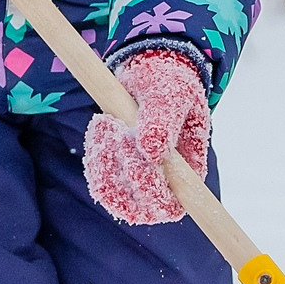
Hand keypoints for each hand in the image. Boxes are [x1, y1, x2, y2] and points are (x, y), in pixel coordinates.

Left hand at [82, 50, 209, 226]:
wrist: (149, 75)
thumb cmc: (168, 82)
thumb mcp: (169, 93)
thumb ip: (163, 120)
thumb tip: (153, 152)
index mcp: (189, 171)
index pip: (174, 205)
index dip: (155, 196)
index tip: (142, 161)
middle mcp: (165, 185)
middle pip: (143, 208)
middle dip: (125, 173)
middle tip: (120, 130)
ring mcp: (138, 182)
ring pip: (115, 196)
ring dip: (105, 163)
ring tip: (108, 122)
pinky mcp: (116, 174)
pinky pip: (99, 180)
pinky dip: (95, 155)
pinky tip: (101, 127)